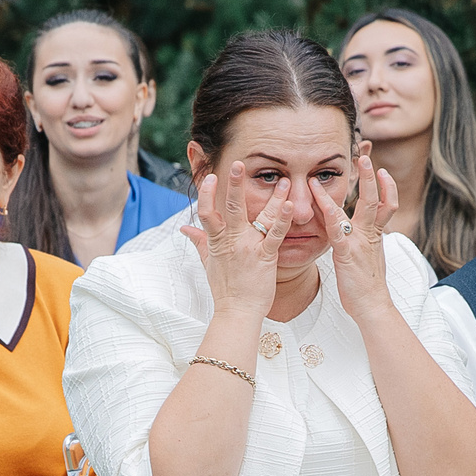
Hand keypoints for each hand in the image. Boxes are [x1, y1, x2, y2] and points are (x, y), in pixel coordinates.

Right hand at [181, 167, 290, 325]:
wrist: (237, 312)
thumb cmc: (224, 289)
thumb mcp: (208, 262)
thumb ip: (199, 241)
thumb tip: (185, 228)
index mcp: (217, 241)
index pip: (206, 212)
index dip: (207, 194)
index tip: (212, 177)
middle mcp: (232, 240)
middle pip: (231, 207)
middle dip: (234, 184)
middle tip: (239, 164)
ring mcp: (249, 247)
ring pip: (259, 217)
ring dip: (272, 197)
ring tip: (282, 180)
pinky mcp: (265, 257)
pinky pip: (275, 235)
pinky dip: (283, 219)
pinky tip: (290, 205)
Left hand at [312, 144, 396, 310]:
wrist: (371, 306)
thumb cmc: (366, 285)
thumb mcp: (368, 257)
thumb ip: (366, 240)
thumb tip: (362, 231)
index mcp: (375, 235)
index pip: (385, 204)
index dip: (385, 186)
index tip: (381, 168)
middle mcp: (370, 234)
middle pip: (376, 200)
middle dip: (372, 177)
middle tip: (366, 157)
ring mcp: (360, 242)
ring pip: (364, 208)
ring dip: (359, 185)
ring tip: (353, 167)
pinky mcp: (347, 254)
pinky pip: (338, 230)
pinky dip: (328, 213)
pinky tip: (320, 200)